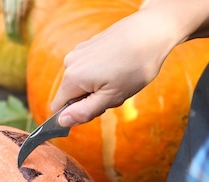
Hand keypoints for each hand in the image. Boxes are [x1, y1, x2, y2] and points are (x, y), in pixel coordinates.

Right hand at [51, 8, 178, 126]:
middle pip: (71, 95)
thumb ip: (84, 112)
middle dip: (90, 100)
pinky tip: (118, 66)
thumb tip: (61, 121)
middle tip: (114, 93)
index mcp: (72, 78)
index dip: (75, 115)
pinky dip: (101, 73)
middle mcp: (69, 63)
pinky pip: (88, 69)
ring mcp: (78, 51)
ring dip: (97, 88)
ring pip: (81, 82)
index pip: (58, 108)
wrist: (150, 32)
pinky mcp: (88, 45)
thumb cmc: (134, 67)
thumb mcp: (111, 98)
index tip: (97, 110)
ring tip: (119, 79)